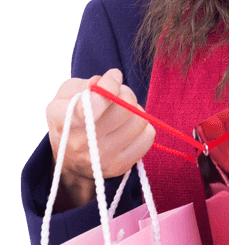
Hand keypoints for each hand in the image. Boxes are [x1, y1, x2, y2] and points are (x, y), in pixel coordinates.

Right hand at [45, 69, 155, 209]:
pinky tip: (128, 128)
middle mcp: (82, 142)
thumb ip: (83, 84)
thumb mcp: (63, 97)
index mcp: (63, 120)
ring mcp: (103, 157)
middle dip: (125, 94)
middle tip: (118, 95)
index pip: (94, 103)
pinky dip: (142, 128)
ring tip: (123, 112)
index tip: (113, 78)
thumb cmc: (68, 118)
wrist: (68, 160)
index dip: (110, 86)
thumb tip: (112, 79)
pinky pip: (147, 137)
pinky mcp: (120, 166)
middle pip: (125, 108)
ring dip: (135, 111)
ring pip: (140, 121)